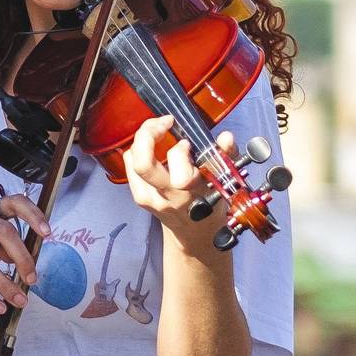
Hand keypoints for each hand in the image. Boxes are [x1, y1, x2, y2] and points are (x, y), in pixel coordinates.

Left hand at [122, 115, 236, 240]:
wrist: (194, 233)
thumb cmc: (209, 204)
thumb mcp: (223, 182)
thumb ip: (225, 157)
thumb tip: (226, 137)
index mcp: (192, 193)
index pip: (180, 174)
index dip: (181, 152)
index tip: (188, 144)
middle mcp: (168, 197)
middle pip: (143, 164)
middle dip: (148, 135)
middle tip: (163, 123)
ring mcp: (151, 198)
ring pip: (133, 162)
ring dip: (143, 140)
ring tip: (157, 131)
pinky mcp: (140, 197)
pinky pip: (129, 165)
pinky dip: (137, 150)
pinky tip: (150, 148)